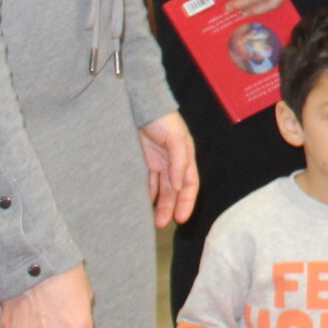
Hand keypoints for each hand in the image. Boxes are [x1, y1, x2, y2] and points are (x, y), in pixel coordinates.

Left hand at [139, 110, 198, 226]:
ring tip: (151, 220)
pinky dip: (144, 193)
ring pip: (159, 188)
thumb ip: (178, 162)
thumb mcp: (176, 138)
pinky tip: (140, 204)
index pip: (189, 184)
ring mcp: (156, 162)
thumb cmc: (162, 119)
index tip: (180, 219)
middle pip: (173, 190)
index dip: (187, 201)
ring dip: (157, 204)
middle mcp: (172, 162)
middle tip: (161, 224)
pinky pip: (144, 181)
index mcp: (185, 156)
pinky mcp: (141, 161)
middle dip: (169, 207)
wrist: (138, 104)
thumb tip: (178, 187)